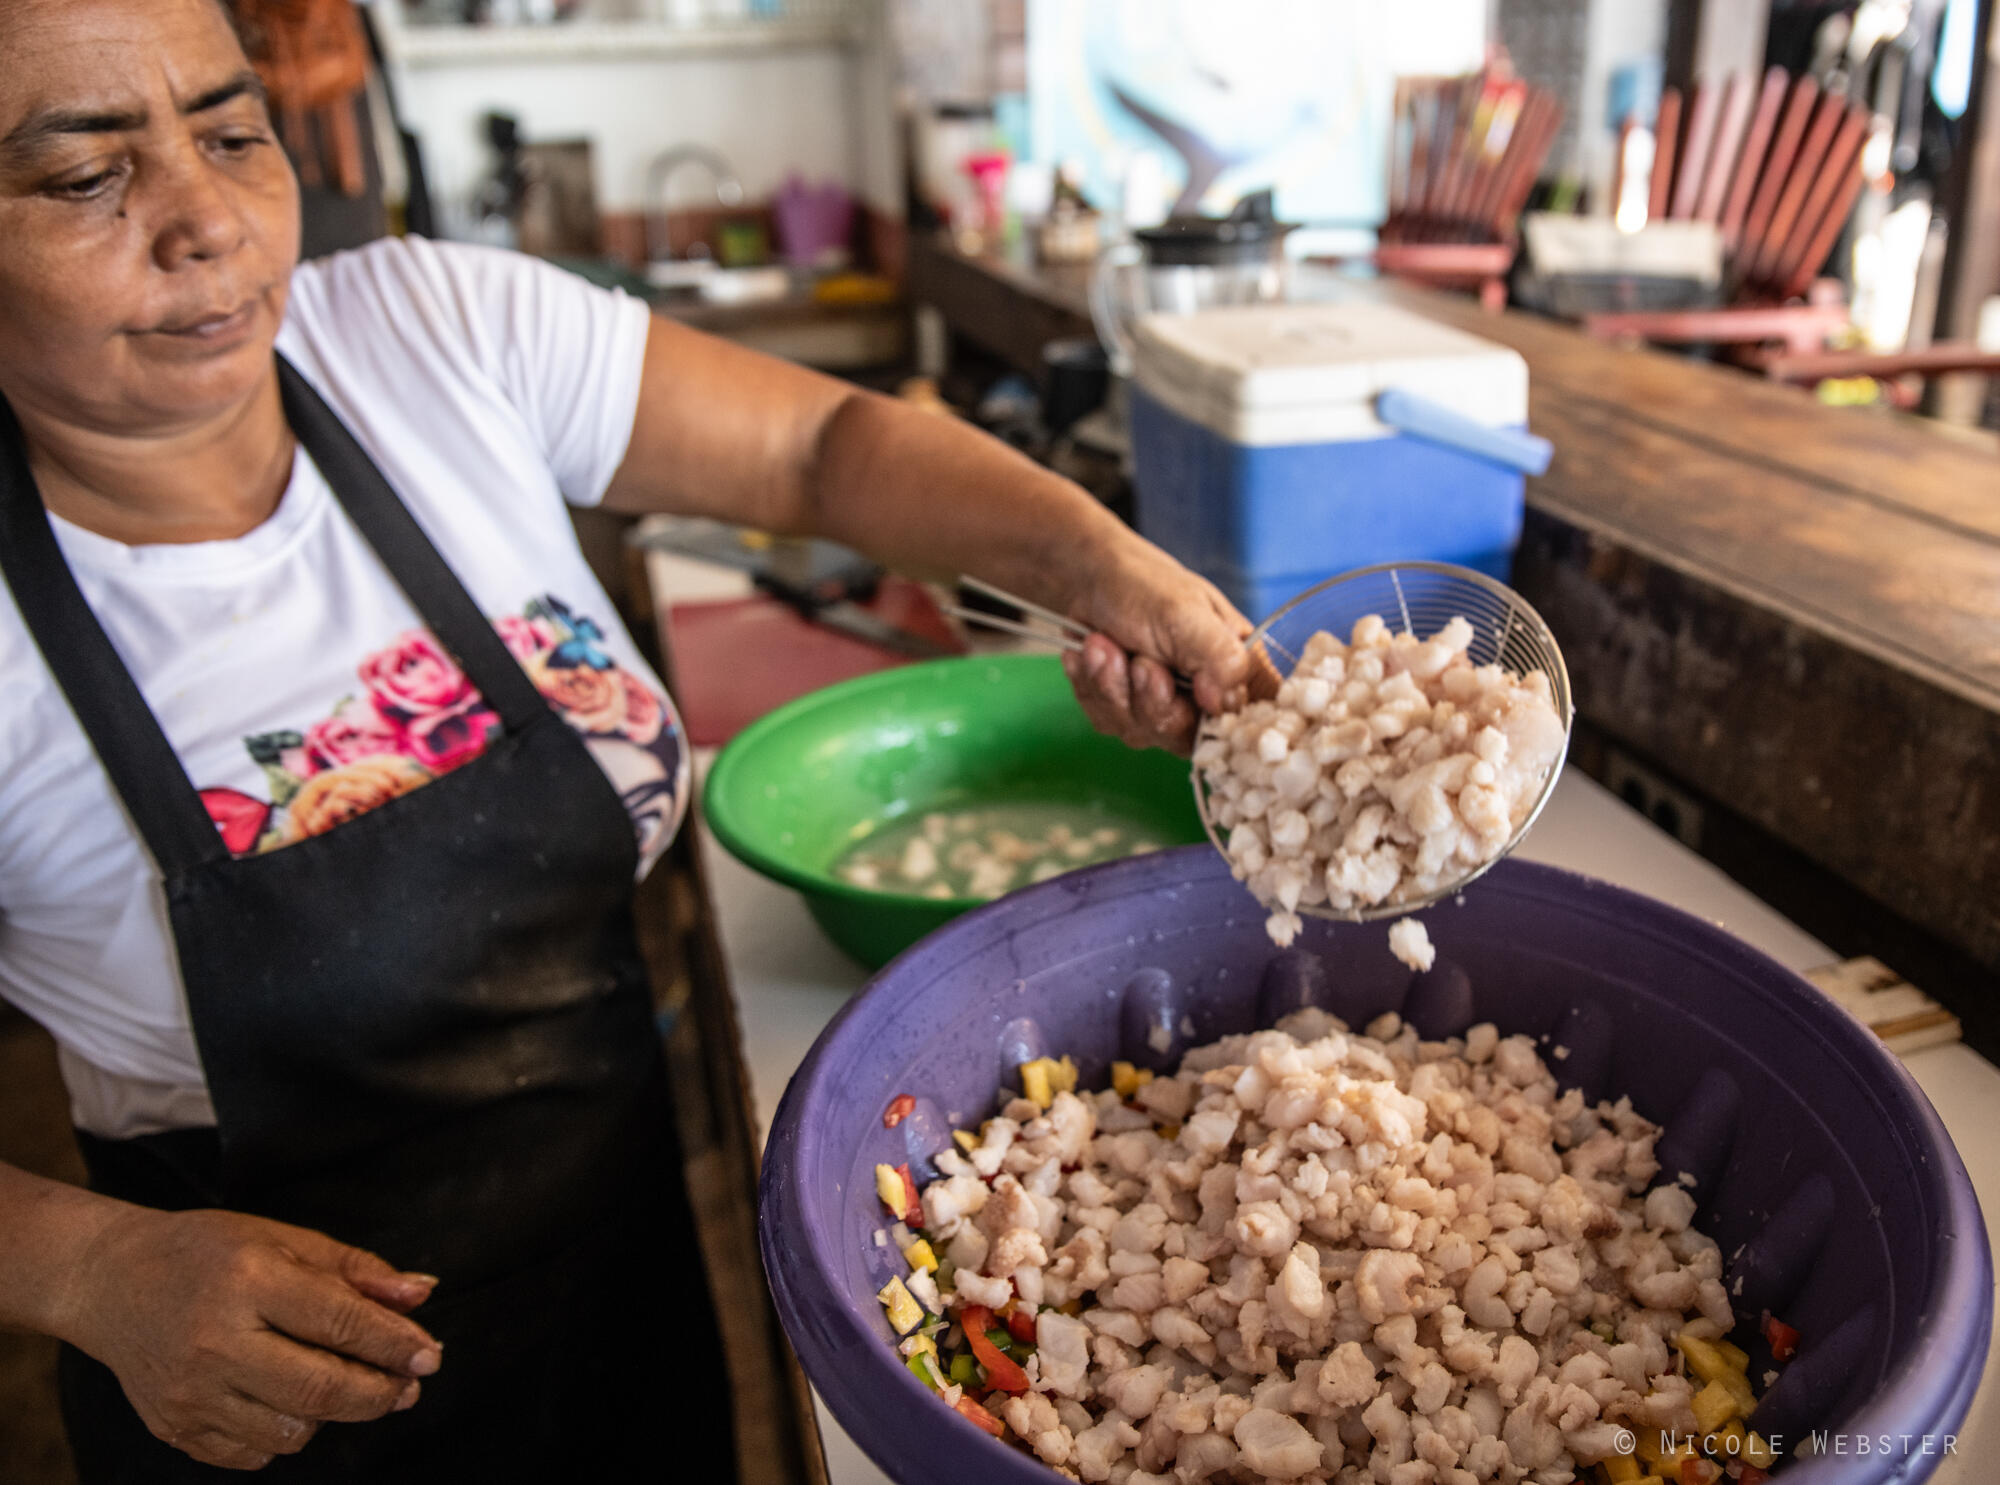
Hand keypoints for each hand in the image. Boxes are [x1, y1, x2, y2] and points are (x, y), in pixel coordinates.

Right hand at [61, 1207, 441, 1470]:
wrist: (111, 1280)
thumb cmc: (206, 1252)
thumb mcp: (284, 1239)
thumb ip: (356, 1272)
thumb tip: (421, 1294)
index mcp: (249, 1281)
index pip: (341, 1323)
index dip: (395, 1344)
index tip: (429, 1356)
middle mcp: (216, 1341)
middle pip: (321, 1388)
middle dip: (379, 1393)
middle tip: (406, 1386)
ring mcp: (190, 1392)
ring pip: (293, 1430)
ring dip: (333, 1414)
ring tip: (339, 1383)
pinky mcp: (174, 1427)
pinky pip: (254, 1452)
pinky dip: (286, 1432)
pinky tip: (287, 1399)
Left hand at [1058, 538, 1256, 753]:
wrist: (1088, 579)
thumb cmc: (1144, 586)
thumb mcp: (1186, 613)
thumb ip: (1218, 656)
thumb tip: (1229, 704)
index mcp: (1234, 668)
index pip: (1243, 723)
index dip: (1211, 720)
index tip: (1177, 688)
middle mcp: (1203, 696)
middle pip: (1183, 737)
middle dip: (1149, 698)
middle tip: (1139, 660)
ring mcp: (1162, 708)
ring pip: (1139, 731)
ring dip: (1113, 684)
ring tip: (1104, 643)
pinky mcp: (1124, 712)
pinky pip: (1107, 720)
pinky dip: (1093, 684)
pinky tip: (1091, 653)